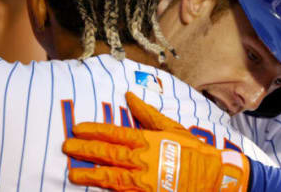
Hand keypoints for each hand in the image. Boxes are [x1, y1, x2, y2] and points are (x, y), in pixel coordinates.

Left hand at [63, 92, 250, 191]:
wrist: (213, 179)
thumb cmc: (193, 151)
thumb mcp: (172, 128)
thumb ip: (148, 114)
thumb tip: (129, 97)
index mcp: (148, 141)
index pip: (115, 134)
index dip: (94, 131)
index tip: (77, 129)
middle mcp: (143, 160)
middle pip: (109, 154)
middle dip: (85, 150)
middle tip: (66, 147)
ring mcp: (144, 182)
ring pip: (111, 177)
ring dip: (90, 174)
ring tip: (72, 173)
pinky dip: (109, 191)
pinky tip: (95, 189)